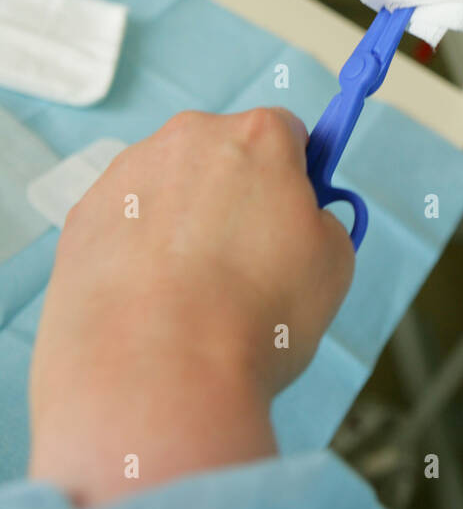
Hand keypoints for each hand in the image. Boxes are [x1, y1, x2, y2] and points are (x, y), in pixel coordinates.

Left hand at [29, 108, 353, 507]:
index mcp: (256, 137)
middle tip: (247, 264)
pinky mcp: (83, 216)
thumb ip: (321, 223)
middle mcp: (188, 138)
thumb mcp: (333, 266)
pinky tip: (151, 301)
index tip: (293, 211)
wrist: (156, 375)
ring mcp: (128, 174)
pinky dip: (138, 251)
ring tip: (194, 295)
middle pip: (223, 155)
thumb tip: (302, 222)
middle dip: (236, 197)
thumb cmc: (254, 317)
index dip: (295, 175)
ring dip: (184, 223)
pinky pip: (124, 222)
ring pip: (169, 188)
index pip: (287, 133)